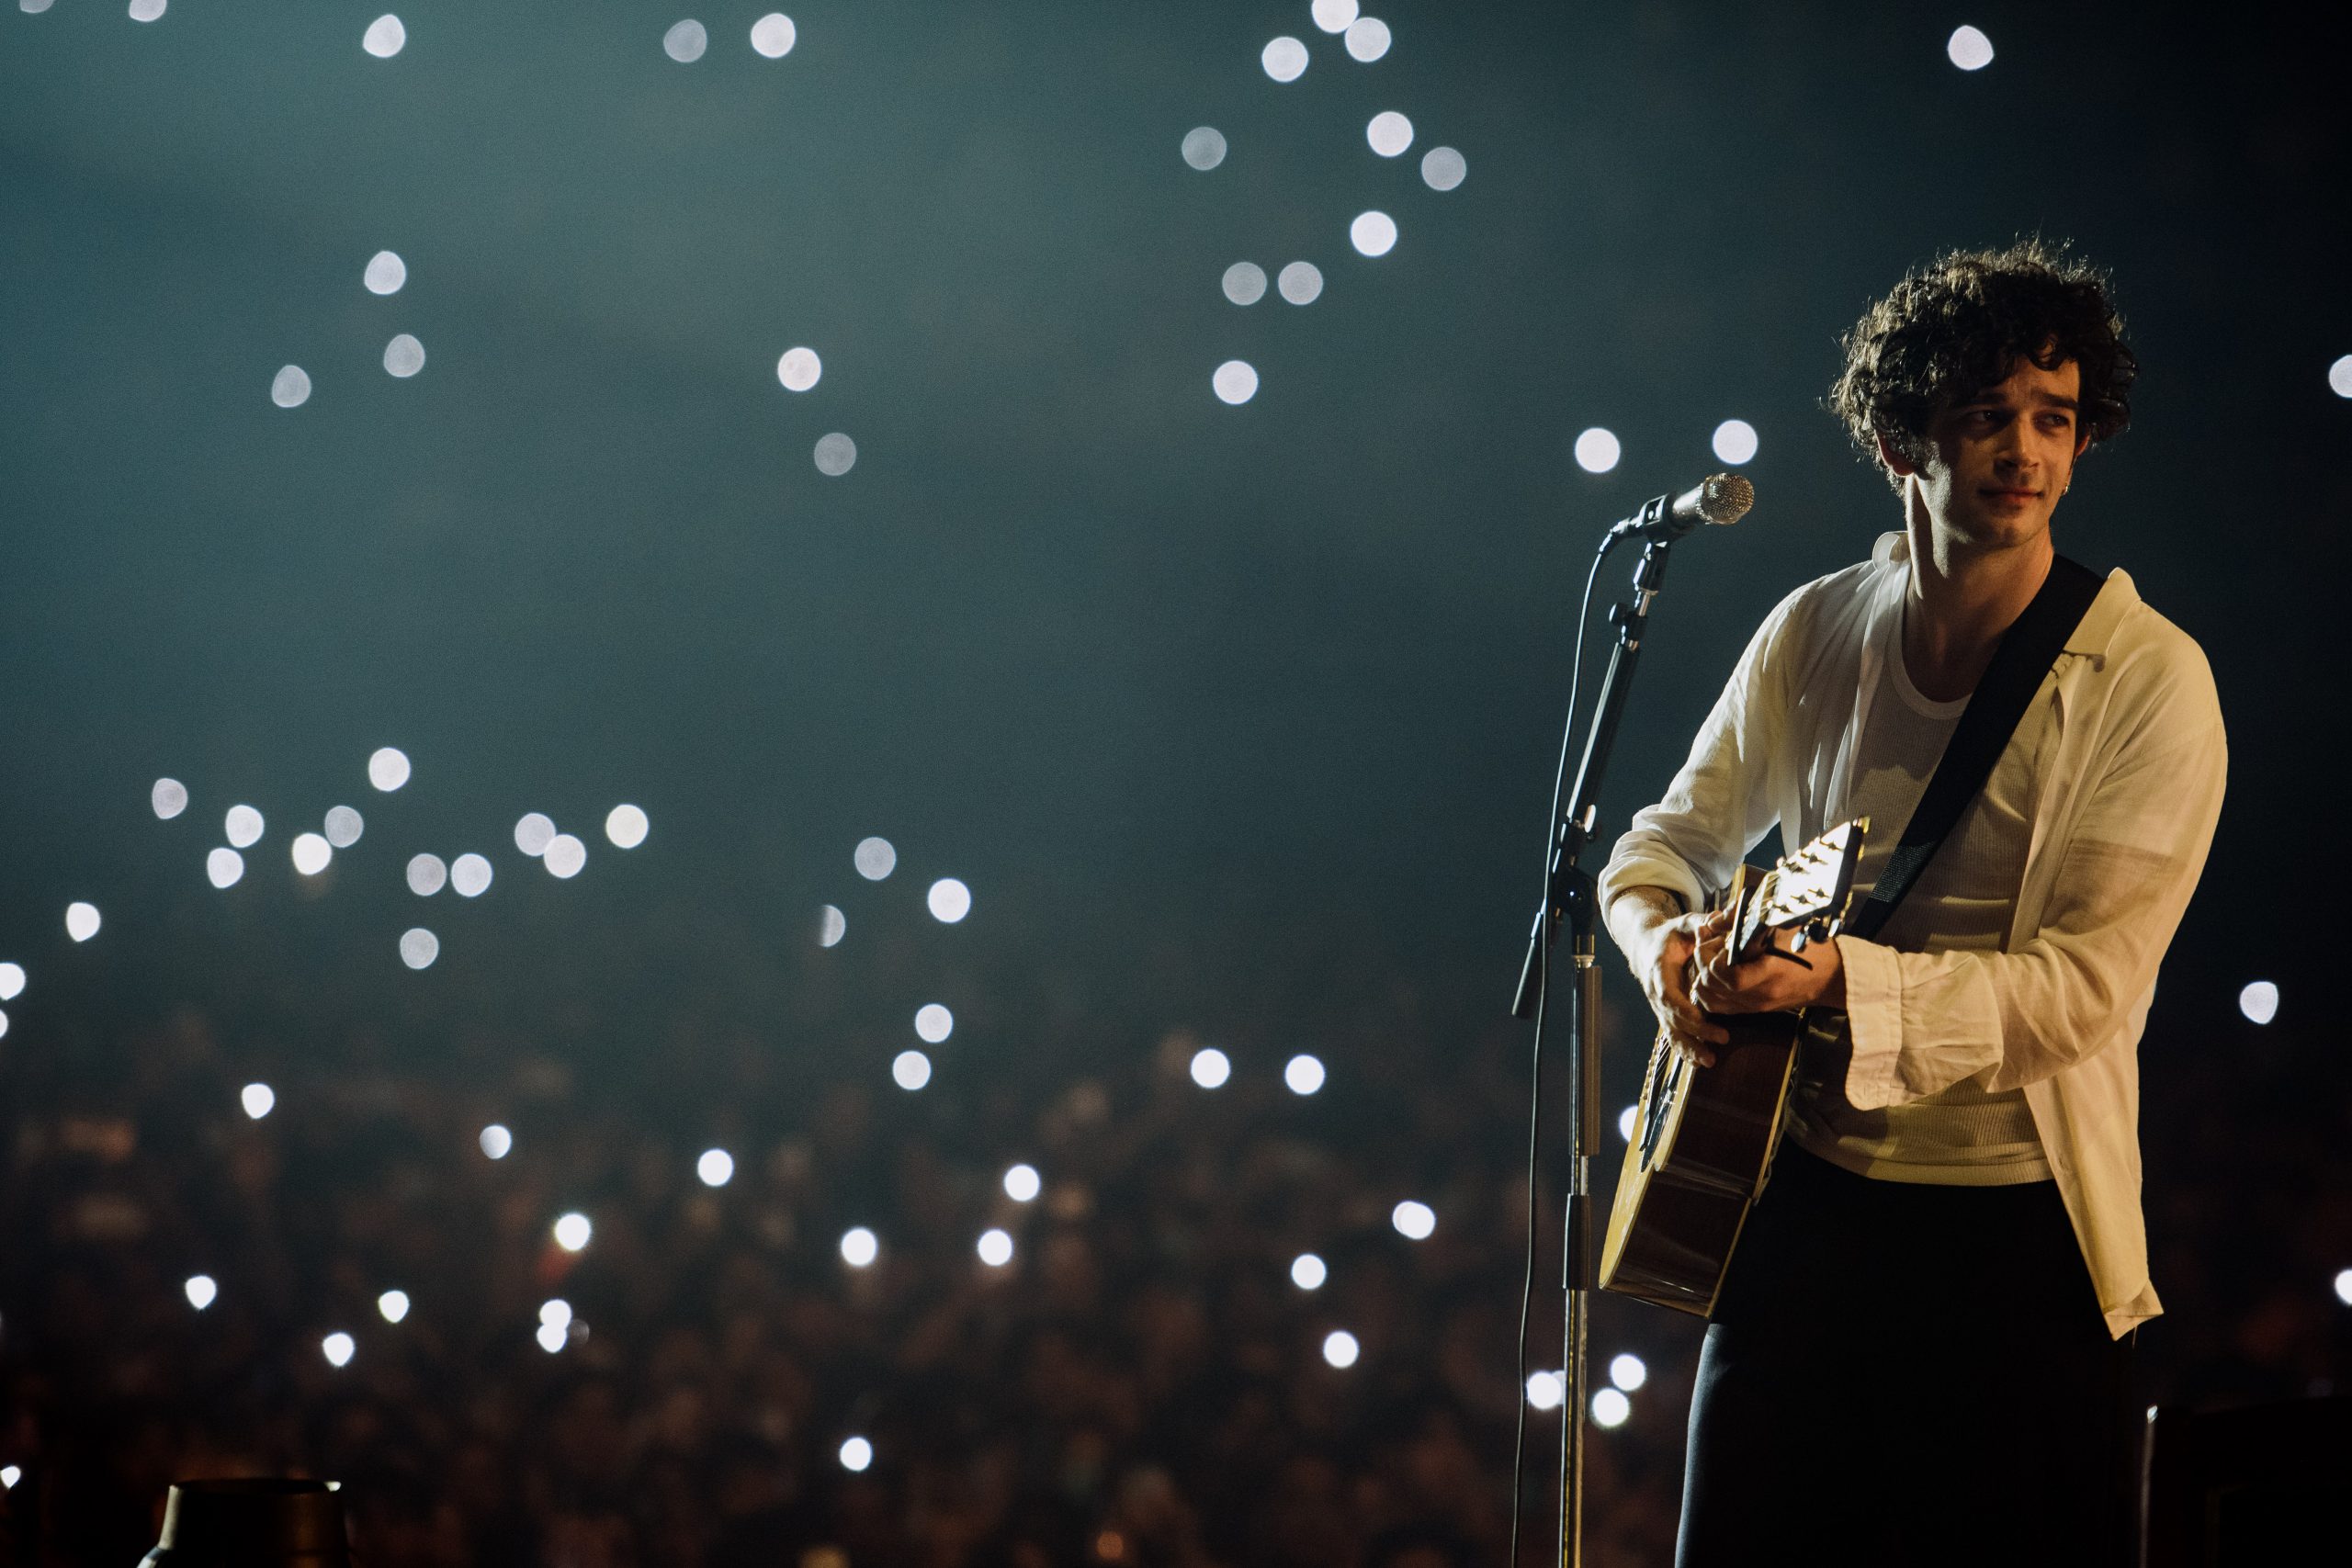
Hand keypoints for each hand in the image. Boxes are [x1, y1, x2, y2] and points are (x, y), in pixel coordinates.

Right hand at [1629, 906, 1733, 1069]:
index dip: (1686, 1010)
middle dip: (1696, 1032)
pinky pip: (1673, 1036)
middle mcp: (1656, 993)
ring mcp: (1659, 1007)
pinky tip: (1700, 1062)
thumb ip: (1702, 922)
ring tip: (1709, 1061)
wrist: (1645, 947)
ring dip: (1689, 1048)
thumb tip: (1722, 917)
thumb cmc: (1669, 936)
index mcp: (1659, 971)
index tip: (1705, 1018)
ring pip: (1671, 1032)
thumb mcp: (1684, 924)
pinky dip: (1685, 1050)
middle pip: (1672, 1019)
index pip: (1669, 996)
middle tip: (1723, 1038)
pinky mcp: (1666, 1015)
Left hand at [1690, 922, 1844, 1021]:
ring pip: (1710, 1000)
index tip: (1715, 939)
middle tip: (1707, 941)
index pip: (1726, 976)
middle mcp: (1759, 996)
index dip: (1713, 958)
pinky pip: (1720, 1007)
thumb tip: (1716, 921)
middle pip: (1712, 988)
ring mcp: (1755, 1006)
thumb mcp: (1783, 928)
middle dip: (1702, 962)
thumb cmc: (1812, 948)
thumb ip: (1746, 922)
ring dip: (1702, 977)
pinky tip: (1713, 971)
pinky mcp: (1754, 1010)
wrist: (1834, 977)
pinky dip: (1710, 990)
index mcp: (1769, 975)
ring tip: (1708, 956)